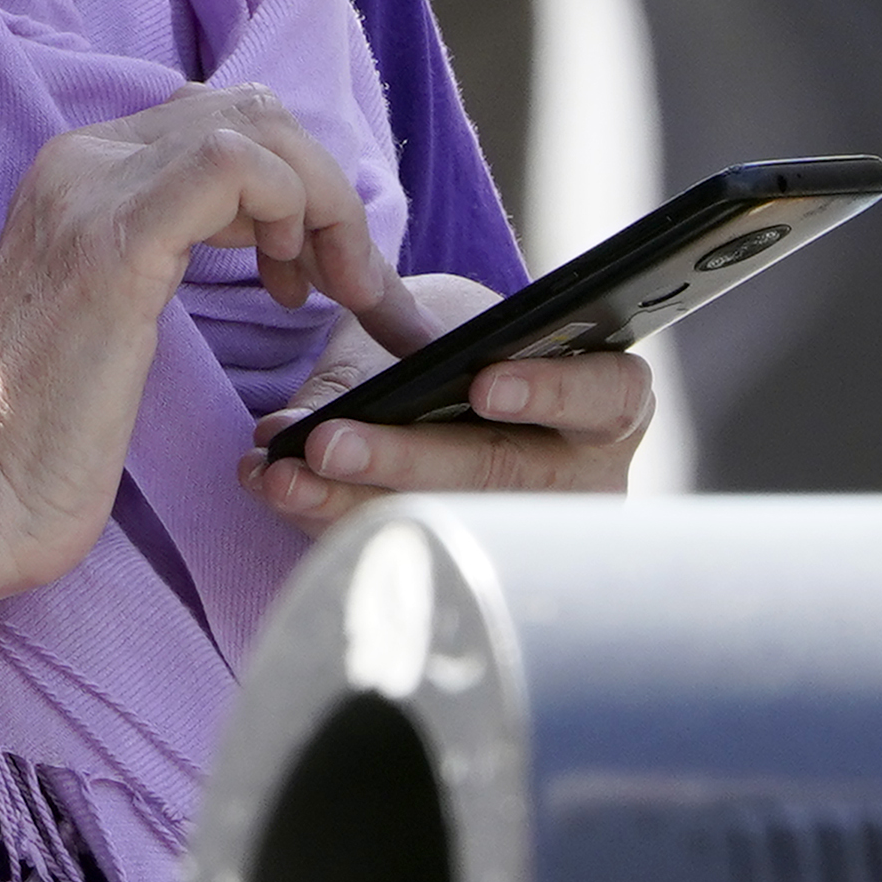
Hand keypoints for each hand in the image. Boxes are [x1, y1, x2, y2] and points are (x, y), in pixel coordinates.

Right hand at [0, 85, 404, 603]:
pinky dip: (296, 213)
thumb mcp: (113, 309)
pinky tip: (293, 289)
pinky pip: (235, 168)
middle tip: (346, 283)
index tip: (317, 270)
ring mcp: (91, 192)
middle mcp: (77, 159)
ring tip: (331, 291)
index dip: (289, 182)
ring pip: (253, 127)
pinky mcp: (116, 243)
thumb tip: (265, 230)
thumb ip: (164, 246)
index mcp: (74, 169)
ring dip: (322, 204)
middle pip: (247, 109)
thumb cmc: (51, 429)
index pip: (213, 119)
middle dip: (321, 188)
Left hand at [241, 273, 652, 532]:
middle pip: (498, 472)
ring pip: (442, 521)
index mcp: (604, 397)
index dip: (548, 392)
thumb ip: (388, 348)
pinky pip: (401, 545)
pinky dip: (326, 516)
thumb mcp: (443, 320)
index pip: (603, 395)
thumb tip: (300, 419)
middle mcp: (580, 474)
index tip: (485, 385)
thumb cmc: (471, 342)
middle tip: (326, 444)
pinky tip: (276, 489)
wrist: (468, 376)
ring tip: (279, 475)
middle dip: (402, 460)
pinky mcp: (472, 560)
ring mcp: (530, 531)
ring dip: (346, 502)